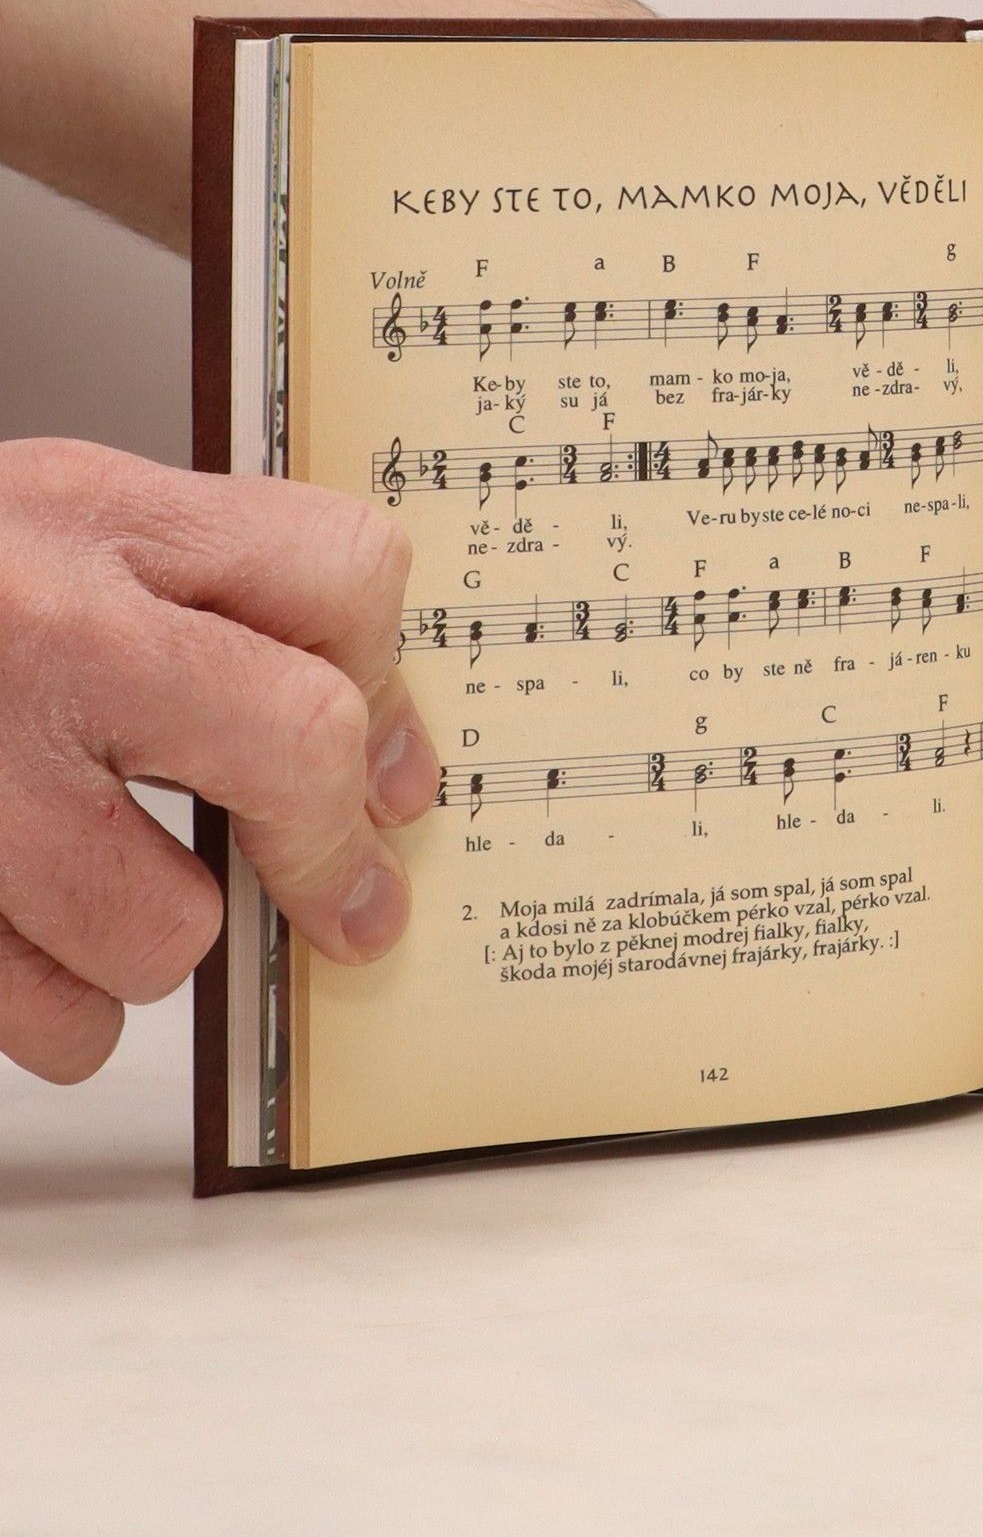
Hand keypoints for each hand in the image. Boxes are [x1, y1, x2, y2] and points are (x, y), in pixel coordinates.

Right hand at [0, 440, 438, 1080]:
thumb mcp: (51, 532)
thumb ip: (211, 605)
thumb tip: (383, 760)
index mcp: (91, 516)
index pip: (344, 572)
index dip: (388, 677)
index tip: (391, 762)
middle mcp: (35, 628)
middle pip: (300, 745)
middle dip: (330, 846)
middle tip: (345, 899)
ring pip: (165, 927)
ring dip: (150, 942)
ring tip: (87, 889)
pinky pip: (51, 1020)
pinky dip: (51, 1010)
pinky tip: (15, 943)